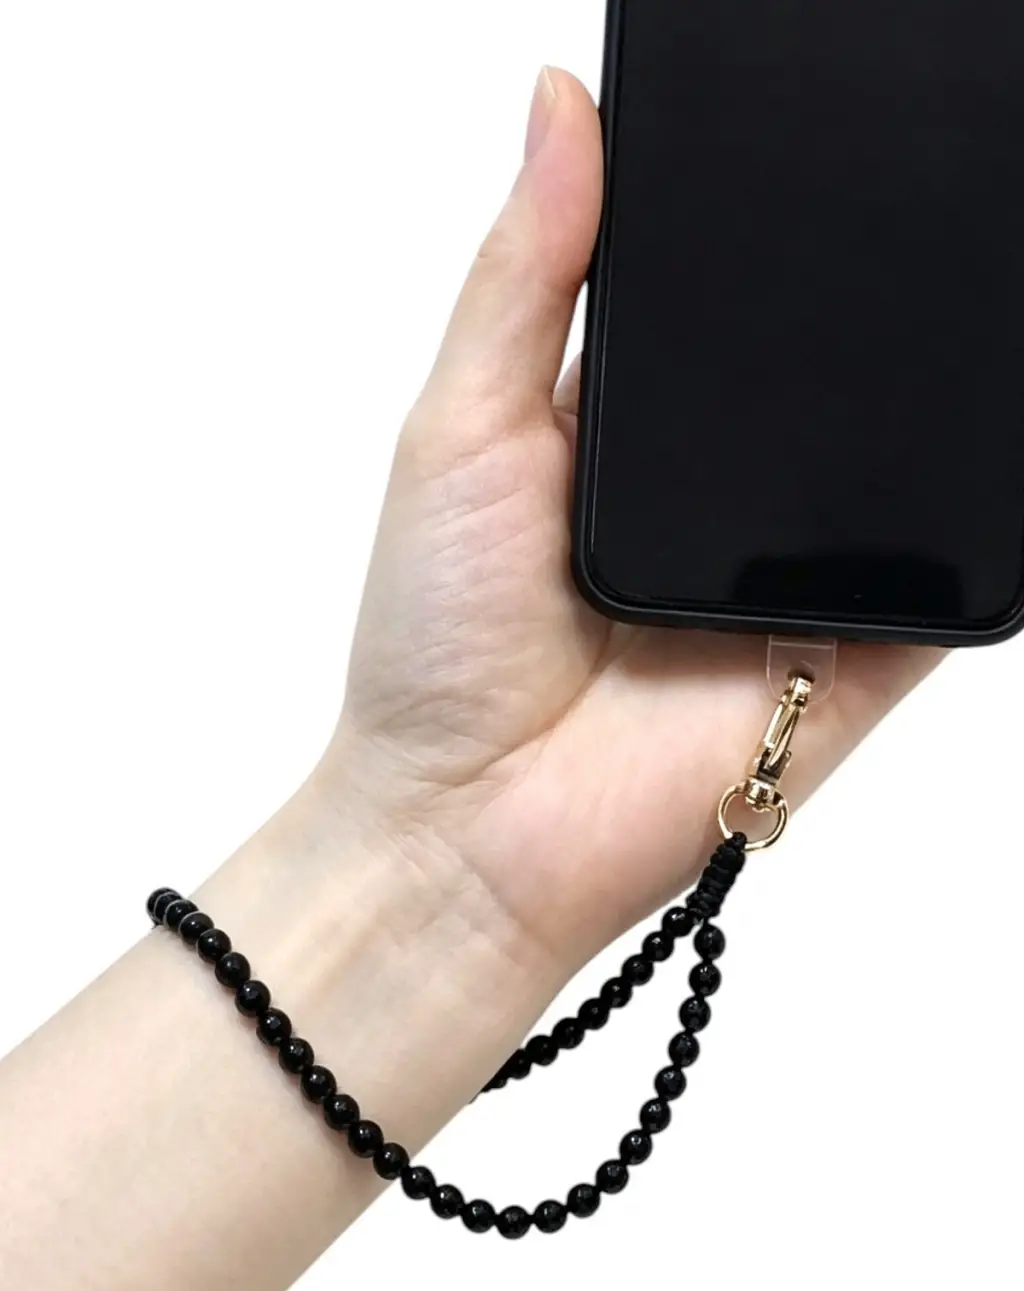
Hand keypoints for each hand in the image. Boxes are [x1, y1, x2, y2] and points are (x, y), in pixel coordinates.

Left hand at [325, 68, 939, 972]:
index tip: (797, 142)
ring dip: (923, 408)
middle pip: (819, 381)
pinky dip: (975, 532)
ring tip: (962, 304)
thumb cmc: (437, 646)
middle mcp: (715, 503)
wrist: (471, 831)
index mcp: (626, 435)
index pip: (717, 307)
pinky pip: (939, 589)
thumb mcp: (460, 427)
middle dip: (858, 312)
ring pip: (893, 472)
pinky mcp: (847, 666)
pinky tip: (989, 450)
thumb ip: (526, 275)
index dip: (754, 232)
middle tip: (910, 202)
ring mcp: (787, 584)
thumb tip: (558, 103)